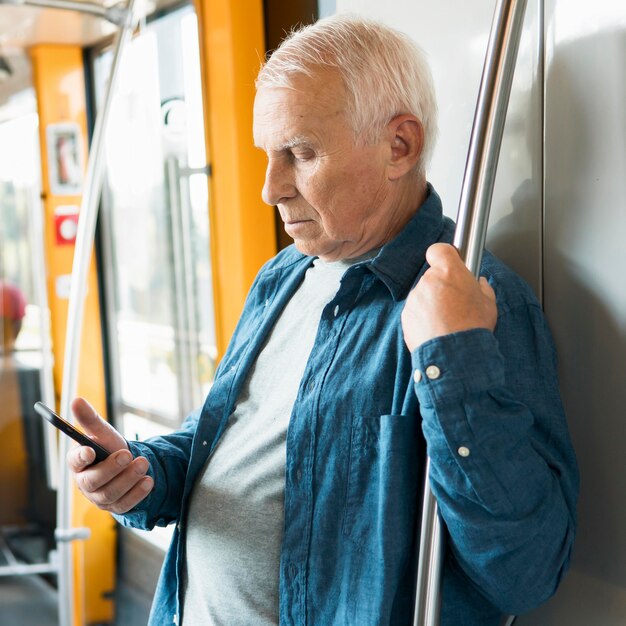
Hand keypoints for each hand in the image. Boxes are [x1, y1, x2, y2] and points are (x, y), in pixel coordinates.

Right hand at [67, 397, 153, 513]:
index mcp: (78, 463)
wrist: (129, 464)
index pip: (74, 463)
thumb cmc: (110, 447)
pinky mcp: (116, 507)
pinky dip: (138, 493)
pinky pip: (125, 504)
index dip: (81, 458)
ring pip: (111, 494)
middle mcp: (85, 483)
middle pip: (93, 481)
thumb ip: (90, 419)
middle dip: (112, 468)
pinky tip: (148, 481)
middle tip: (127, 455)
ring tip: (144, 463)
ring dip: (129, 479)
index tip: (91, 450)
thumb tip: (76, 400)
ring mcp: (100, 498)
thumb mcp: (103, 432)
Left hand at [401, 243, 496, 351]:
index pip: (438, 250)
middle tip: (456, 303)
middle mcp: (428, 281)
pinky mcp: (406, 316)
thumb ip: (482, 288)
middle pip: (433, 276)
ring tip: (447, 321)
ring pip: (424, 295)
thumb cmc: (472, 327)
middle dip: (442, 287)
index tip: (450, 264)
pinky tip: (437, 330)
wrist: (454, 354)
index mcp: (449, 272)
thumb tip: (480, 284)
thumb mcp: (488, 303)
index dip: (444, 256)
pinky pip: (416, 312)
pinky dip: (423, 318)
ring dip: (432, 304)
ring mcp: (415, 298)